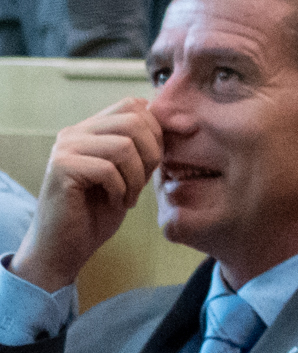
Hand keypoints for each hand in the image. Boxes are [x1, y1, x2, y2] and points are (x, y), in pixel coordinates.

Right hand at [9, 97, 160, 295]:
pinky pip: (107, 169)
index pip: (134, 105)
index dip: (157, 130)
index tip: (159, 161)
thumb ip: (143, 147)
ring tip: (128, 197)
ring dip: (136, 177)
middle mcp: (75, 132)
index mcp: (91, 129)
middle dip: (151, 154)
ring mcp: (65, 148)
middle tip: (143, 183)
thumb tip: (181, 123)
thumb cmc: (98, 212)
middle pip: (133, 120)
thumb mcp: (130, 173)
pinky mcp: (60, 168)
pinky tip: (115, 202)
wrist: (64, 247)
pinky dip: (120, 189)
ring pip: (123, 145)